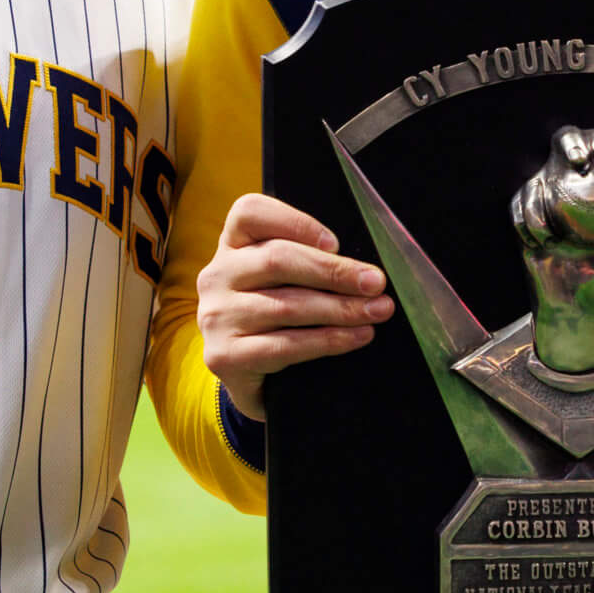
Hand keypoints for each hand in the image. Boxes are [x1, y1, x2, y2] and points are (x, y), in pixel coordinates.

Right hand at [199, 193, 393, 421]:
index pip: (250, 213)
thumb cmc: (275, 317)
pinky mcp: (224, 356)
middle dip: (335, 271)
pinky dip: (328, 340)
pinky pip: (285, 345)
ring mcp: (216, 316)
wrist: (247, 379)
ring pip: (286, 305)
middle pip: (277, 260)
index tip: (336, 243)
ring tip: (377, 311)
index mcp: (230, 245)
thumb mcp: (281, 281)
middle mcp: (216, 275)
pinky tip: (357, 336)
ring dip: (340, 308)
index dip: (296, 223)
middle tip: (376, 282)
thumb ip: (308, 261)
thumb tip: (364, 269)